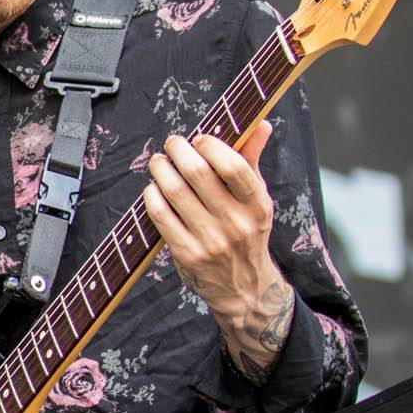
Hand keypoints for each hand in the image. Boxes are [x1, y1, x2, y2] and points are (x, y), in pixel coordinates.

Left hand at [144, 121, 294, 377]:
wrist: (243, 289)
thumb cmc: (246, 232)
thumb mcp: (257, 201)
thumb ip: (253, 161)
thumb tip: (260, 123)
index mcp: (258, 205)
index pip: (234, 165)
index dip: (211, 145)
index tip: (200, 139)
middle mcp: (235, 223)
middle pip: (198, 173)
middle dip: (178, 150)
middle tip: (172, 144)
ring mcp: (210, 240)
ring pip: (174, 191)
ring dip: (160, 169)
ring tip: (159, 162)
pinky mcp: (186, 254)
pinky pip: (160, 214)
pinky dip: (152, 195)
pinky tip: (153, 188)